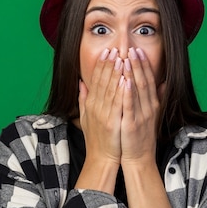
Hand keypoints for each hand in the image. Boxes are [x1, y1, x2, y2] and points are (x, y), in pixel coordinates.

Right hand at [78, 47, 123, 166]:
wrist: (101, 158)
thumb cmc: (97, 139)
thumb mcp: (86, 117)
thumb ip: (83, 99)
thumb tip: (80, 82)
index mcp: (91, 104)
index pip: (95, 80)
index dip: (101, 65)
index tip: (106, 52)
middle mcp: (96, 107)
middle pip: (102, 82)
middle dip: (108, 64)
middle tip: (114, 49)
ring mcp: (104, 115)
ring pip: (110, 90)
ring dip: (115, 73)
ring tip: (121, 58)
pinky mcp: (112, 123)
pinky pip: (118, 104)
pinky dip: (121, 92)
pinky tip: (126, 80)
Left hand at [120, 47, 165, 165]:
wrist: (139, 158)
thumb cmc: (141, 136)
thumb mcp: (152, 115)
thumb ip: (156, 98)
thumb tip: (162, 82)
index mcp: (151, 104)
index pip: (148, 80)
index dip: (144, 65)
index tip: (138, 50)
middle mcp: (148, 108)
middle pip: (143, 82)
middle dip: (138, 64)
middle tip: (132, 48)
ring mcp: (141, 116)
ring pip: (137, 91)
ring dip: (132, 74)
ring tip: (127, 58)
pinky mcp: (131, 124)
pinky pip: (129, 107)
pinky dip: (127, 94)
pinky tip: (124, 82)